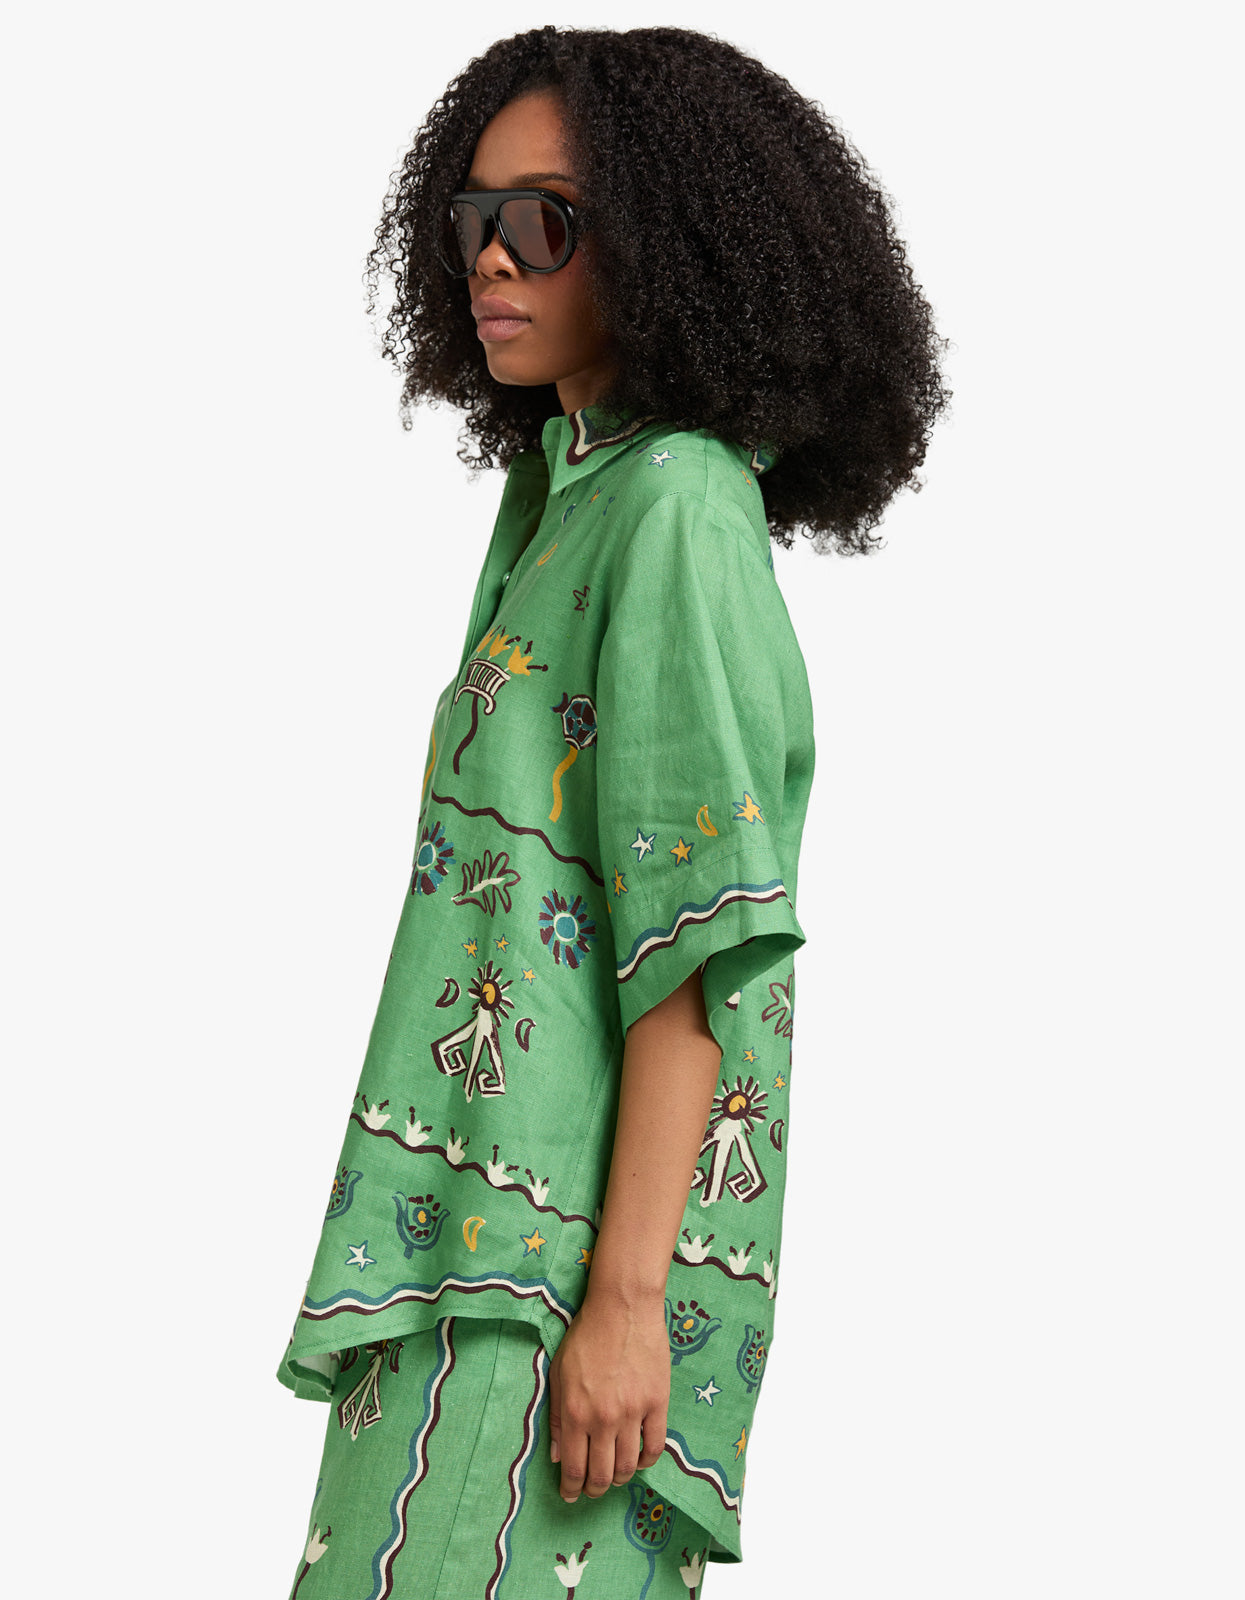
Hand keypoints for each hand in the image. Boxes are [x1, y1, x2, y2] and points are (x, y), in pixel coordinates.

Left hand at [547, 1288, 669, 1501]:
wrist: (622, 1307)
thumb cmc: (586, 1336)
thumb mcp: (559, 1374)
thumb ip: (557, 1418)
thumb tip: (558, 1456)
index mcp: (576, 1412)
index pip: (574, 1468)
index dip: (571, 1488)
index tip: (570, 1494)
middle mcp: (604, 1419)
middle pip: (602, 1475)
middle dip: (594, 1489)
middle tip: (592, 1490)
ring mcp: (633, 1412)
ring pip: (629, 1467)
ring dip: (619, 1478)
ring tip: (614, 1476)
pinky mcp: (657, 1403)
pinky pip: (655, 1446)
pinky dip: (647, 1460)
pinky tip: (640, 1458)